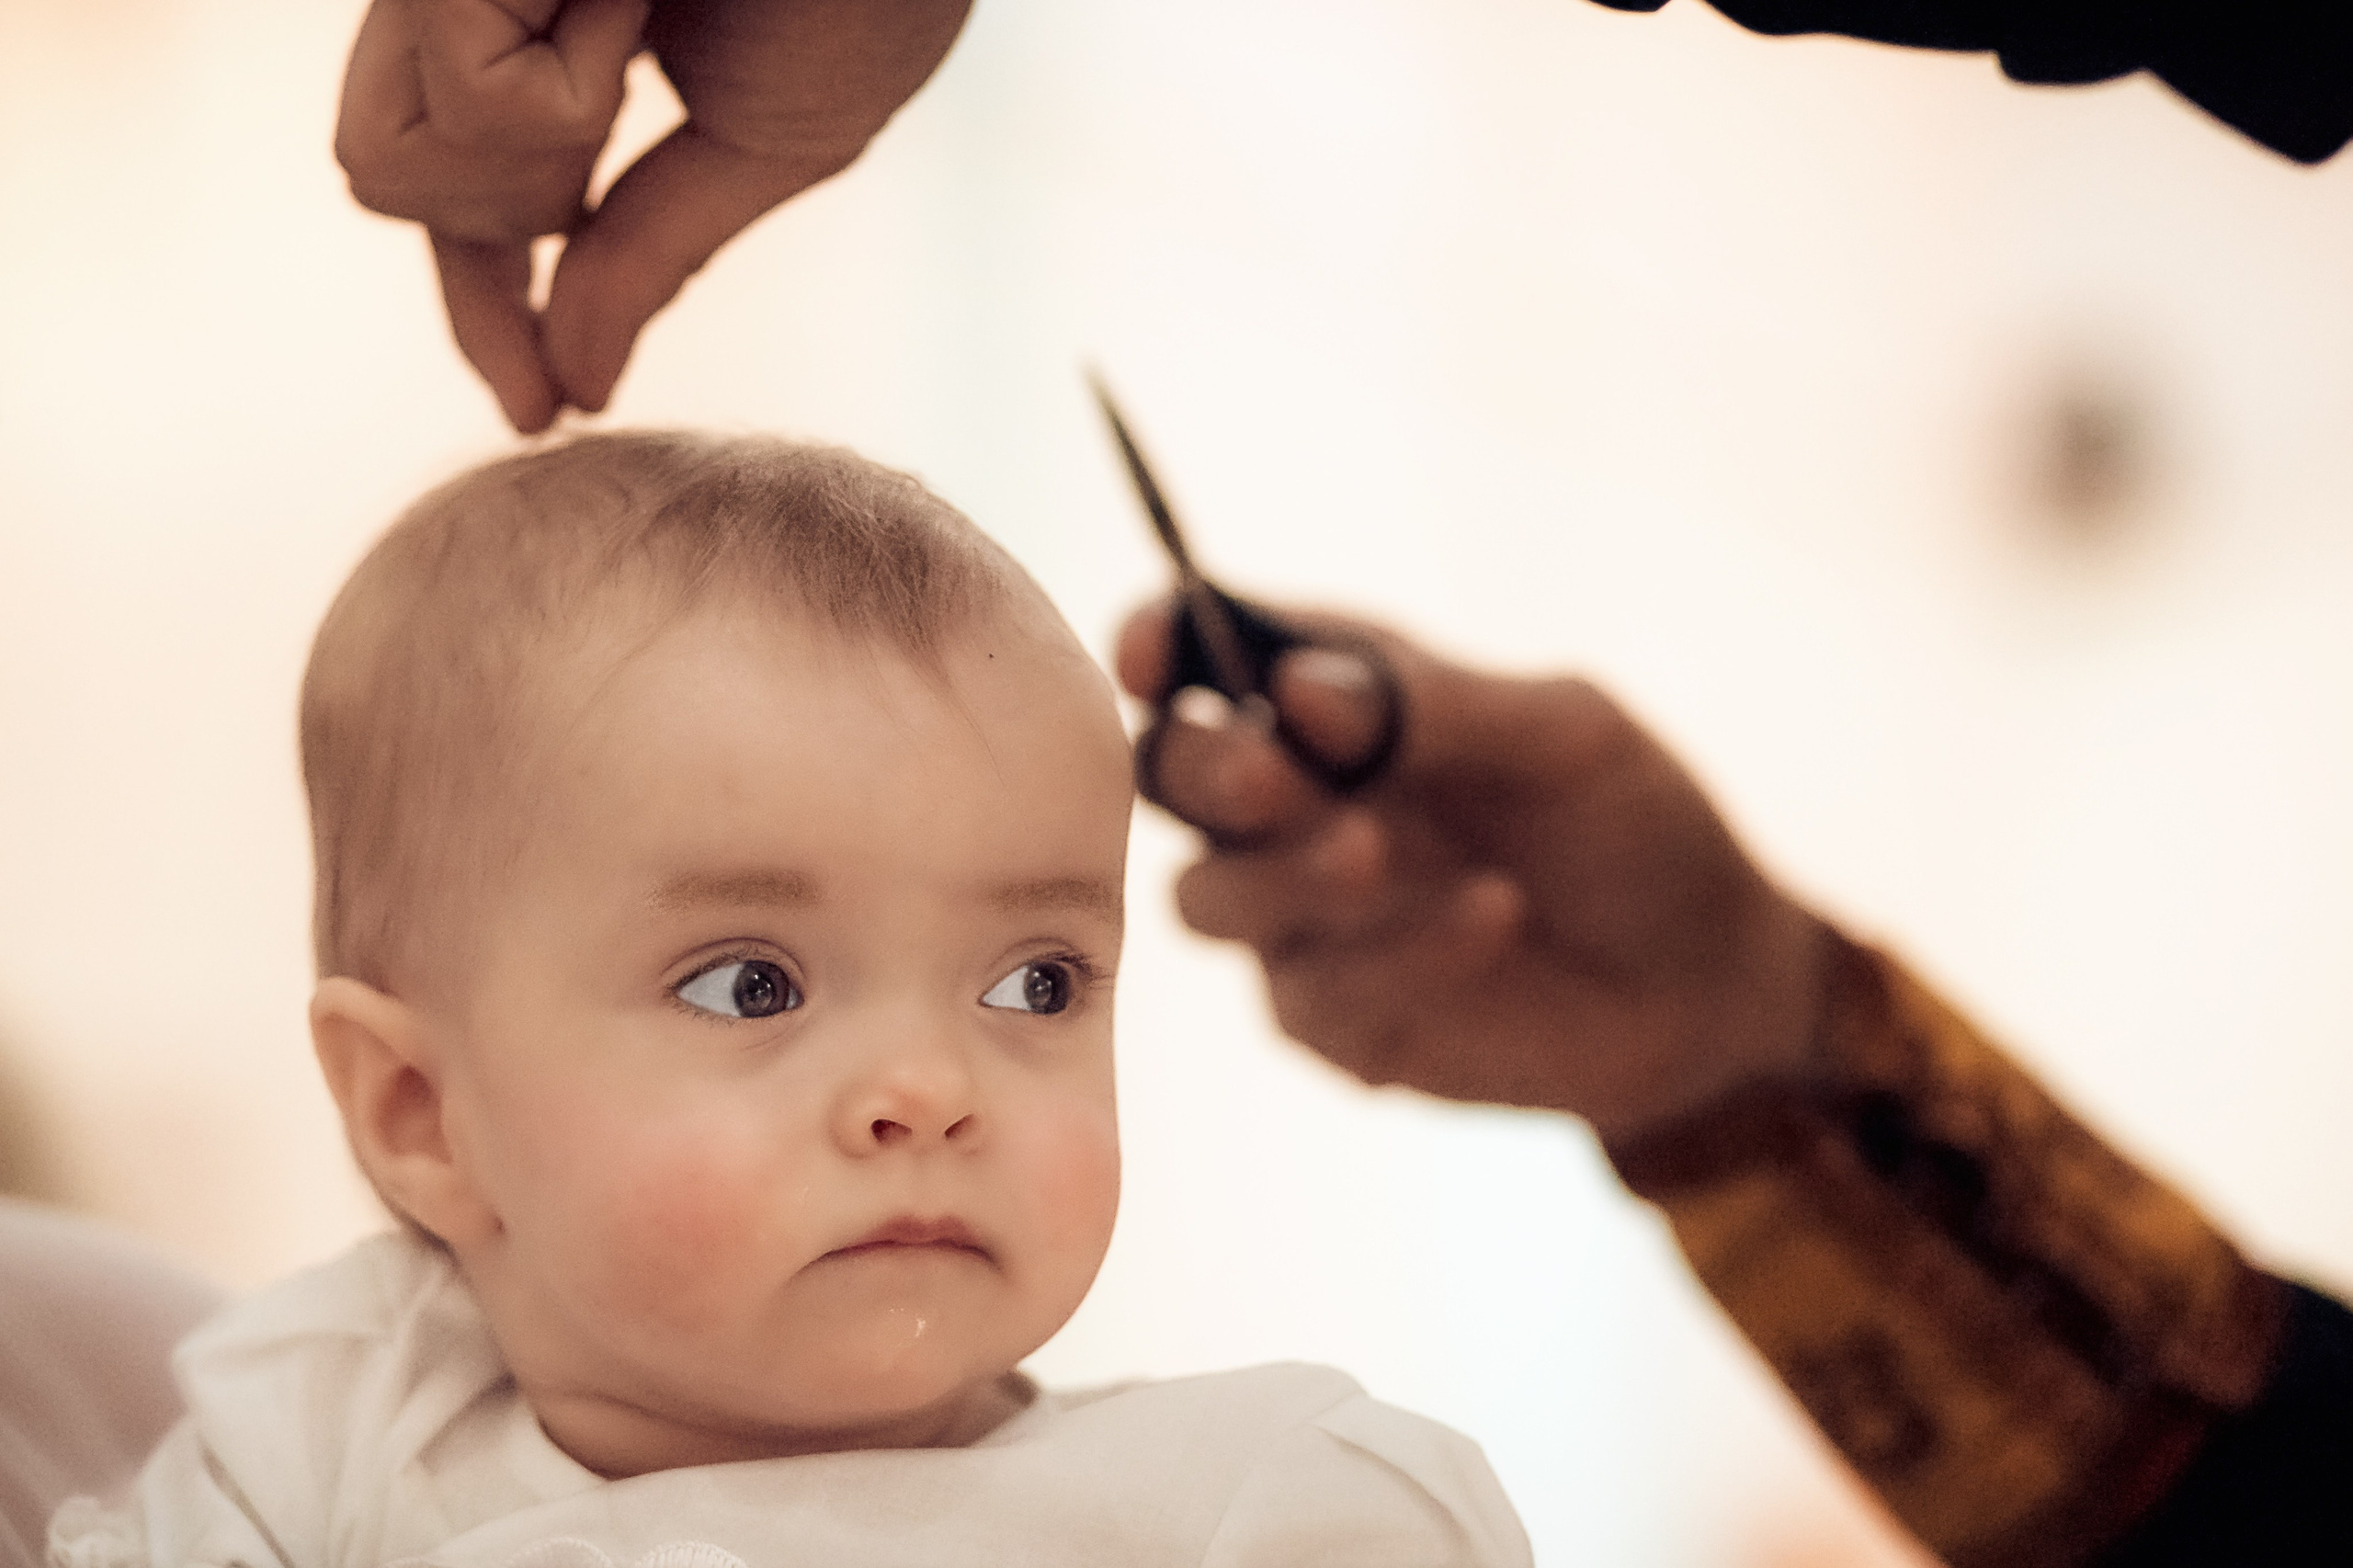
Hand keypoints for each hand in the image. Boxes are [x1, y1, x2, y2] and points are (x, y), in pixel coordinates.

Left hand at [336, 0, 973, 431]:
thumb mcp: (768, 145)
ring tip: (632, 27)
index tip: (536, 410)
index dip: (486, 305)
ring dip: (529, 152)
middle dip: (503, 210)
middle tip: (612, 105)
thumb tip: (578, 389)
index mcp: (551, 33)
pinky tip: (630, 3)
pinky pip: (468, 105)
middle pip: (386, 179)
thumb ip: (652, 254)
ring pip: (386, 160)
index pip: (472, 196)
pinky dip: (566, 93)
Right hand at [1116, 600, 1830, 1145]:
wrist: (1713, 980)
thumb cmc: (1637, 824)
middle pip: (1174, 780)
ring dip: (1281, 873)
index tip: (1155, 655)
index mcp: (1337, 705)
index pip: (1208, 660)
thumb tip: (1295, 688)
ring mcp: (1306, 921)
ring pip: (1209, 900)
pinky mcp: (1340, 1020)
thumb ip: (1434, 705)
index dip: (1159, 647)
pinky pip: (1318, 991)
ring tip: (1374, 854)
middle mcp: (1298, 806)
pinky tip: (1495, 917)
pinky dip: (1401, 949)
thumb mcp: (1566, 735)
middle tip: (1270, 775)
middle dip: (1206, 772)